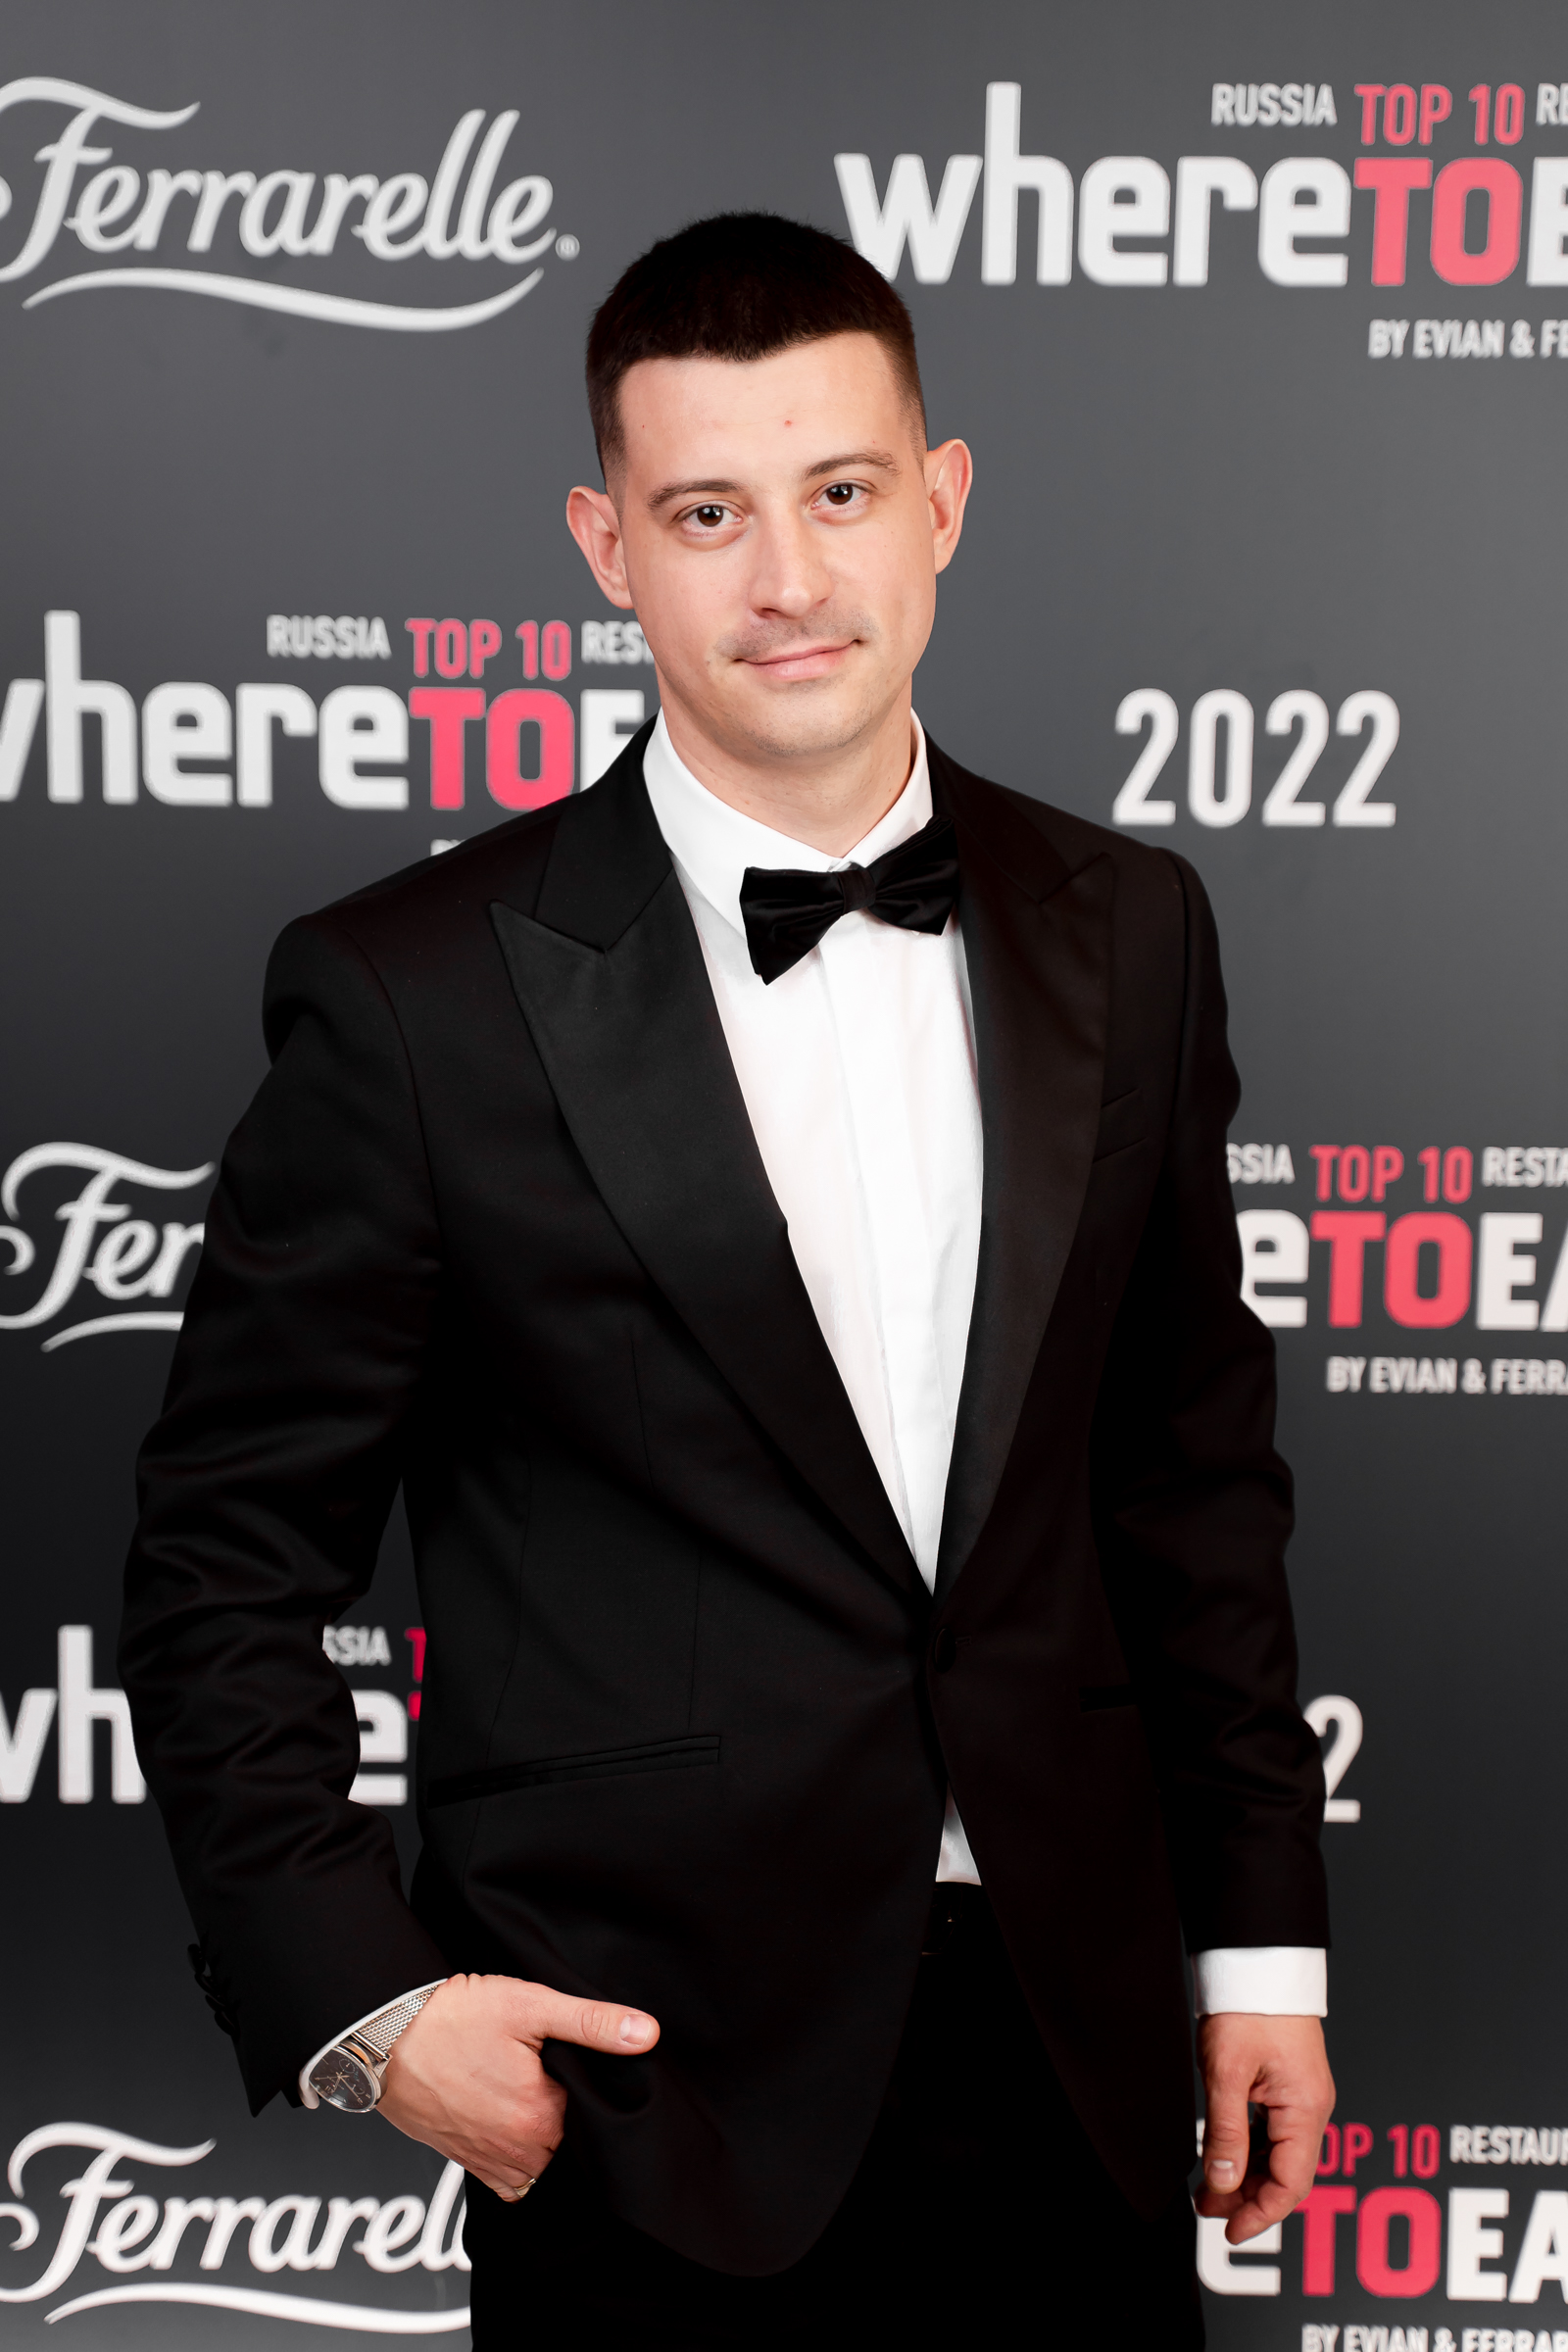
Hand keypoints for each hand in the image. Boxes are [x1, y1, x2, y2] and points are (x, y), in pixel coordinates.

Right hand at [376, 1971, 659, 2200]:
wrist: (386, 2039)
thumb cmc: (454, 2018)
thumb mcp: (529, 2005)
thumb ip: (591, 2022)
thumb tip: (647, 2034)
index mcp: (541, 2117)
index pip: (597, 2115)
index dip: (595, 2085)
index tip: (580, 2062)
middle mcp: (519, 2153)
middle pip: (571, 2143)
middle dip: (573, 2114)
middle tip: (555, 2073)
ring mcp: (490, 2163)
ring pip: (544, 2166)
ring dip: (549, 2140)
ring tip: (538, 2097)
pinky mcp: (466, 2163)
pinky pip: (511, 2182)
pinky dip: (523, 2164)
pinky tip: (520, 2127)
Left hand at [1196, 2013, 1333, 2243]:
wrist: (1257, 1962)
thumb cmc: (1245, 2008)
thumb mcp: (1227, 2073)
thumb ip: (1226, 2132)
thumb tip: (1223, 2184)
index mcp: (1305, 2109)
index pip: (1290, 2183)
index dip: (1260, 2213)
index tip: (1229, 2230)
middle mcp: (1312, 2108)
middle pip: (1286, 2174)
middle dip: (1247, 2197)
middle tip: (1206, 2208)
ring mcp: (1303, 2097)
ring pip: (1279, 2154)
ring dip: (1246, 2175)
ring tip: (1207, 2188)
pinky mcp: (1291, 2086)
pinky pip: (1275, 2132)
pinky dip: (1250, 2149)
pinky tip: (1224, 2156)